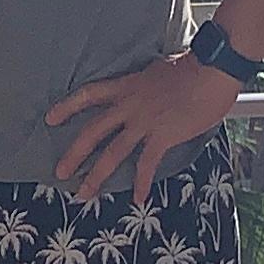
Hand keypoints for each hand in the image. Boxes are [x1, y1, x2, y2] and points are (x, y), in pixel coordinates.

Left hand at [46, 51, 241, 204]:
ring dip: (96, 176)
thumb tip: (149, 90)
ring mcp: (144, 121)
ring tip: (84, 194)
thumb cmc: (194, 65)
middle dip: (74, 154)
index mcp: (127, 86)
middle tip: (59, 172)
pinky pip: (146, 164)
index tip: (50, 118)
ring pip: (113, 152)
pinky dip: (141, 183)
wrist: (213, 68)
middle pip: (93, 131)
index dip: (67, 107)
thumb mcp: (158, 71)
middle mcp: (130, 105)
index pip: (89, 94)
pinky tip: (138, 199)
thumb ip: (147, 85)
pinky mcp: (163, 135)